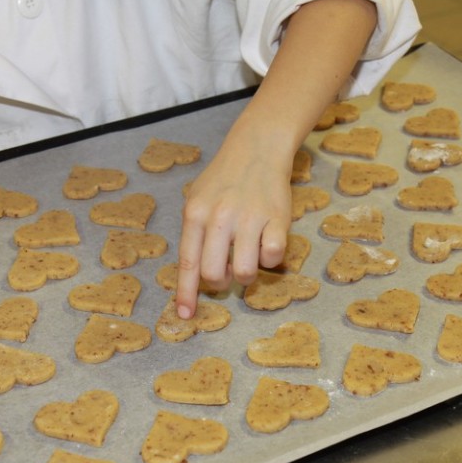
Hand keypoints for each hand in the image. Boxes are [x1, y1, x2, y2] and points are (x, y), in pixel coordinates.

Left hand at [174, 0, 376, 318]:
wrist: (258, 147)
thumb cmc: (224, 179)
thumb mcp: (198, 199)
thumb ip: (194, 234)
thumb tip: (193, 277)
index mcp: (195, 213)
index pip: (187, 262)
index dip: (186, 292)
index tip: (185, 314)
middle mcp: (219, 217)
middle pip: (214, 274)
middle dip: (220, 283)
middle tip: (227, 272)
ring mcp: (249, 218)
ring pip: (244, 272)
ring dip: (246, 273)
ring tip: (248, 256)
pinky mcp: (276, 219)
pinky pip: (271, 258)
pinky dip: (270, 259)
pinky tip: (267, 242)